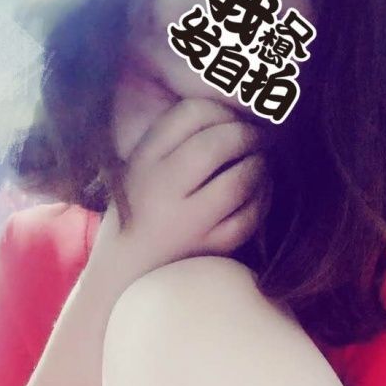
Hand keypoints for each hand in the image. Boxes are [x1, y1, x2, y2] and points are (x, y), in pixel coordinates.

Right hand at [86, 98, 270, 293]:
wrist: (123, 276)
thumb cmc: (141, 214)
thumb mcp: (141, 170)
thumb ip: (174, 142)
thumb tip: (233, 111)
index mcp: (143, 160)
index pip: (191, 114)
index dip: (223, 110)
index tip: (234, 117)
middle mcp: (160, 188)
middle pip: (217, 144)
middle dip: (248, 135)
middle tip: (260, 137)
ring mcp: (185, 222)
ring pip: (238, 181)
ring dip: (259, 167)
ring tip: (261, 163)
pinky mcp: (207, 250)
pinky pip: (248, 217)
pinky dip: (262, 199)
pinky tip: (260, 192)